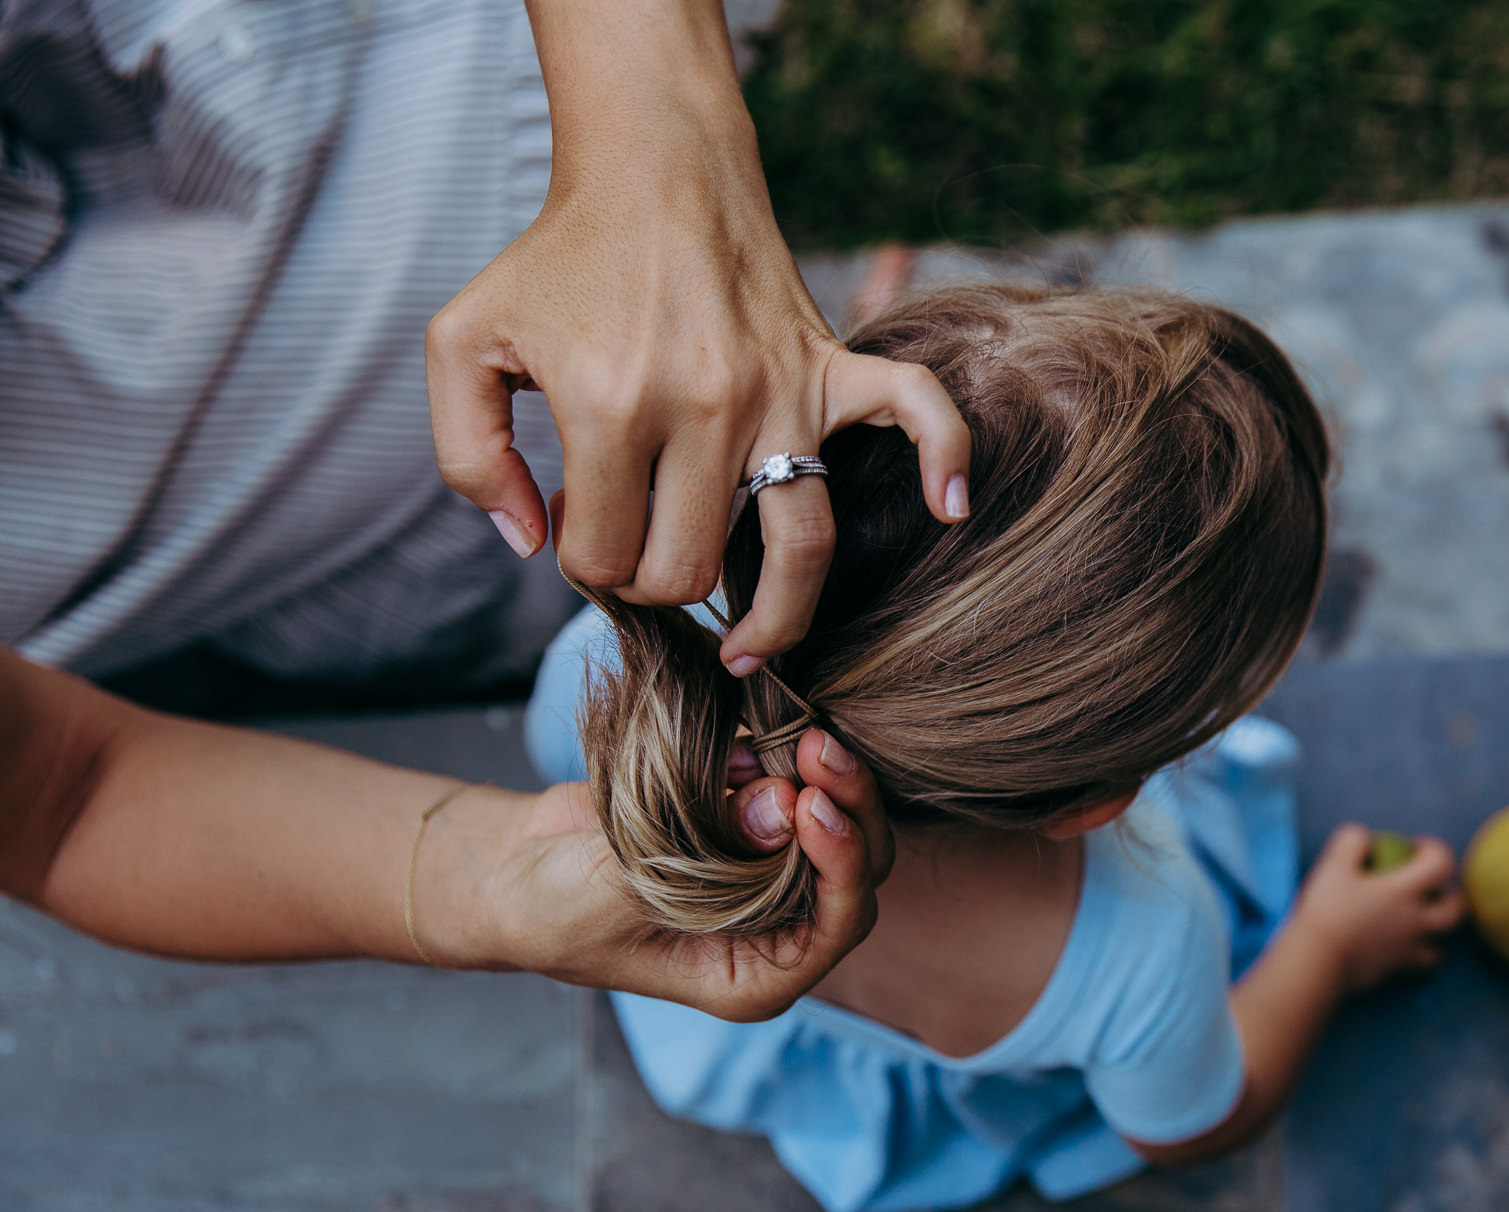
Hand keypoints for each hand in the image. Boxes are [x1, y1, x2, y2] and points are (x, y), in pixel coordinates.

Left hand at [424, 0, 969, 672]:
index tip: (574, 517)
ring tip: (742, 649)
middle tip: (631, 541)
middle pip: (689, 570)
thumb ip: (467, 457)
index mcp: (610, 406)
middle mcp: (706, 408)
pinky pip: (918, 415)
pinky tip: (952, 510)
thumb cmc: (555, 261)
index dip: (578, 560)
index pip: (603, 557)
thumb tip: (531, 544)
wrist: (650, 171)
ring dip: (770, 617)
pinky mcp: (831, 366)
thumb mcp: (463, 344)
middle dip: (647, 581)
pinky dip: (946, 460)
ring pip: (797, 548)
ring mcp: (781, 391)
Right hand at [439, 730, 893, 1020]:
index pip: (837, 924)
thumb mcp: (615, 890)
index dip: (840, 864)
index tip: (813, 803)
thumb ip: (702, 856)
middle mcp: (776, 931)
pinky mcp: (750, 825)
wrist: (511, 871)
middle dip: (845, 806)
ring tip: (793, 732)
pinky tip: (753, 736)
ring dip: (824, 775)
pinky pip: (797, 789)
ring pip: (838, 824)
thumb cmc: (550, 909)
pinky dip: (787, 757)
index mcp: (755, 976)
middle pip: (853, 868)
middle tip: (817, 747)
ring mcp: (767, 874)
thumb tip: (785, 807)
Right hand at [1292, 825, 1465, 990]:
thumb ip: (1352, 842)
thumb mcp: (1333, 866)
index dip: (1435, 850)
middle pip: (1455, 910)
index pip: (1441, 864)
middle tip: (1432, 887)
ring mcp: (1408, 950)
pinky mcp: (1395, 972)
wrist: (1317, 963)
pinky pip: (1419, 968)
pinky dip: (1417, 957)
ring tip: (1421, 923)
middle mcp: (1415, 922)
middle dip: (1451, 894)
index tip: (1417, 847)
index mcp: (1405, 892)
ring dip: (1438, 932)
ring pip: (1442, 945)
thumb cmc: (1326, 912)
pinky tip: (1403, 950)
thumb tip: (1365, 838)